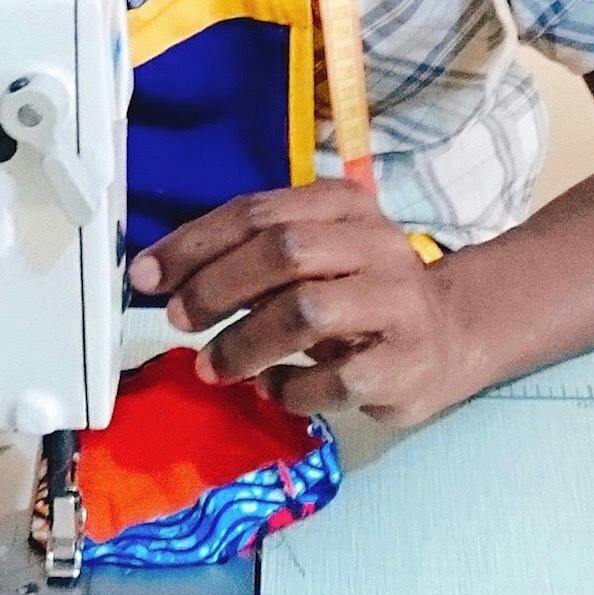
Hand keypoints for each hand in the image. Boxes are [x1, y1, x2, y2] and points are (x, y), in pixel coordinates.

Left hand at [133, 180, 481, 426]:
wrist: (448, 335)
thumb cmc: (359, 293)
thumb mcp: (315, 256)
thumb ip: (251, 256)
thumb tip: (159, 277)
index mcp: (344, 205)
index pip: (259, 211)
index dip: (194, 243)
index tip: (145, 276)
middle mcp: (376, 243)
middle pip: (282, 251)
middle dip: (216, 287)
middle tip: (177, 320)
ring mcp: (397, 302)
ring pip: (305, 312)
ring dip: (243, 344)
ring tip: (213, 367)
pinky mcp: (405, 362)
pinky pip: (332, 379)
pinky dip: (289, 388)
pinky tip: (272, 388)